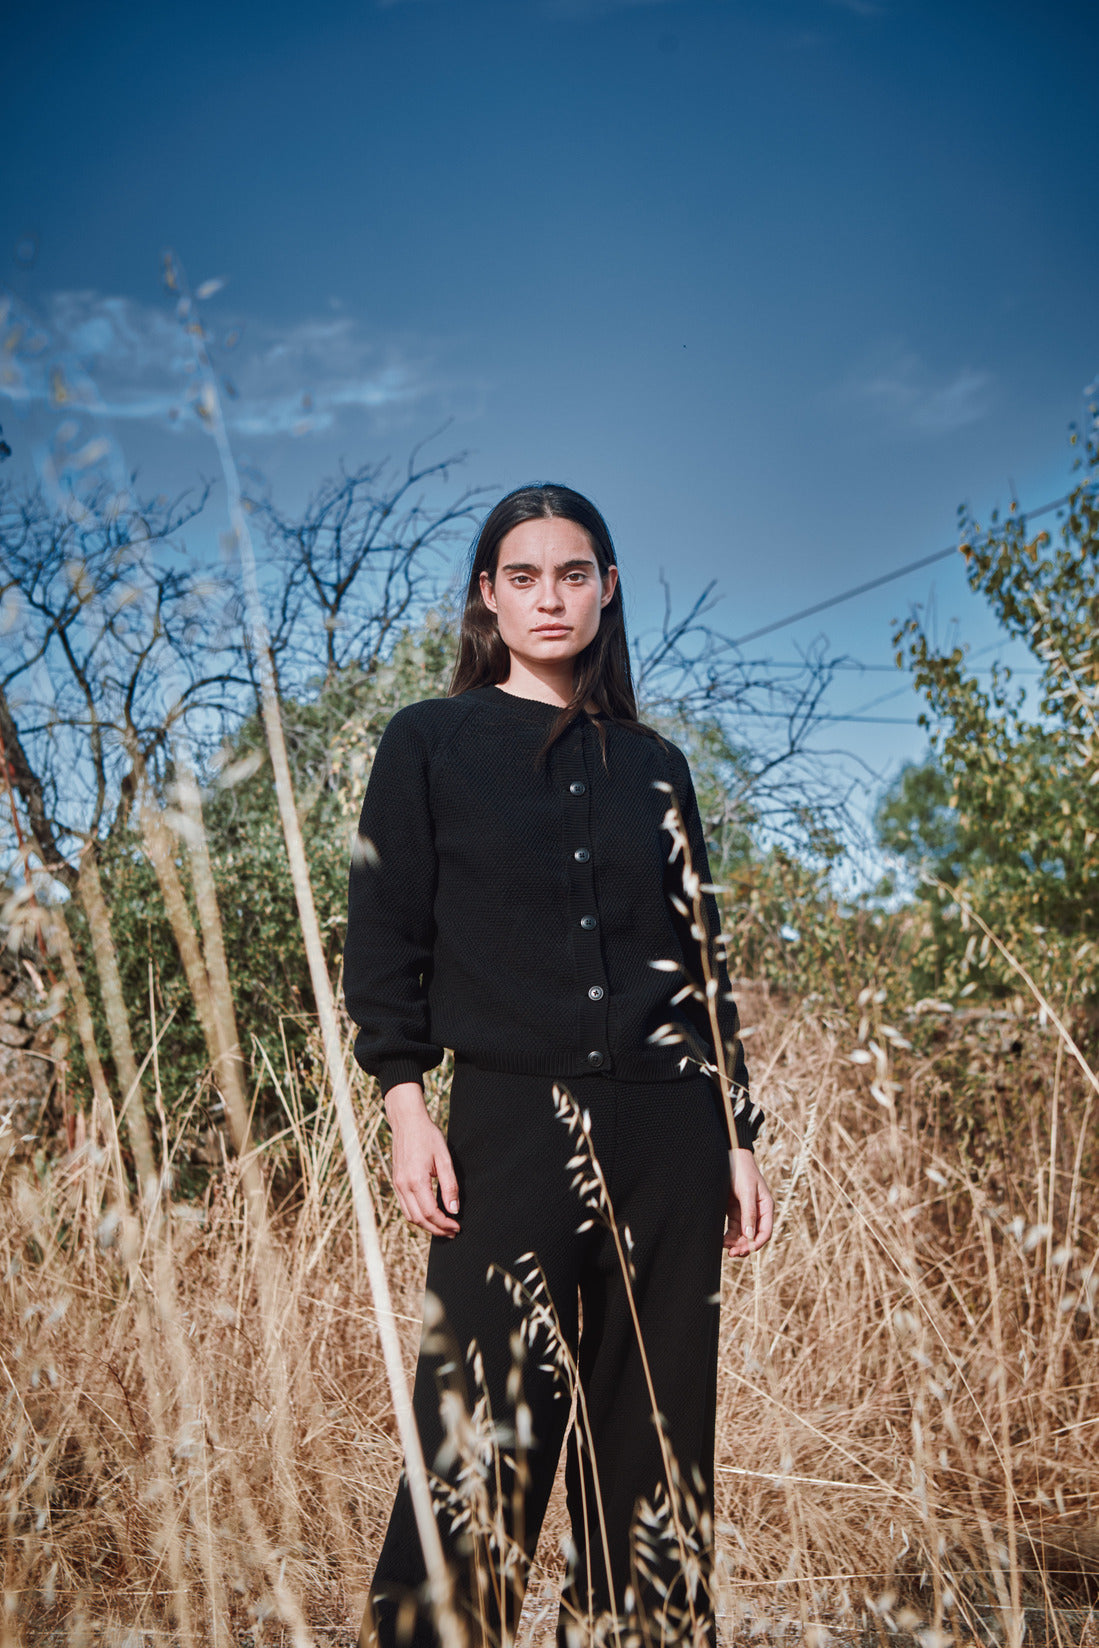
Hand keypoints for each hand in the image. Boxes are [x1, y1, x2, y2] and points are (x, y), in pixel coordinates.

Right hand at [384, 1082, 459, 1238]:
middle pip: (419, 1219)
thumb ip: (449, 1186)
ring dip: (426, 1225)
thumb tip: (454, 1209)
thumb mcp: (444, 1159)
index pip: (430, 1212)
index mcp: (416, 1180)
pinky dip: (417, 1216)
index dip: (444, 1224)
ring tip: (443, 1226)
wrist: (407, 1122)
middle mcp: (403, 1185)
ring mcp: (397, 1185)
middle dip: (437, 1229)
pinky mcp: (396, 1182)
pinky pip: (405, 1207)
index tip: (457, 1227)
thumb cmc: (428, 1137)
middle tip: (452, 1232)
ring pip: (410, 1216)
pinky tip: (430, 1214)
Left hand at [723, 1148, 773, 1256]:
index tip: (745, 1250)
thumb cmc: (741, 1170)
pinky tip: (722, 1240)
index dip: (756, 1244)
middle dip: (744, 1246)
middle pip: (753, 1236)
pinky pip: (733, 1228)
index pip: (765, 1232)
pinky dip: (729, 1236)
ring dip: (736, 1243)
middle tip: (732, 1253)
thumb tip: (750, 1235)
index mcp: (766, 1207)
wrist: (730, 1156)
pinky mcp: (734, 1211)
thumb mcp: (747, 1191)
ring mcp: (745, 1212)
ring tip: (724, 1247)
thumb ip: (749, 1213)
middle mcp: (758, 1212)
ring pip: (743, 1235)